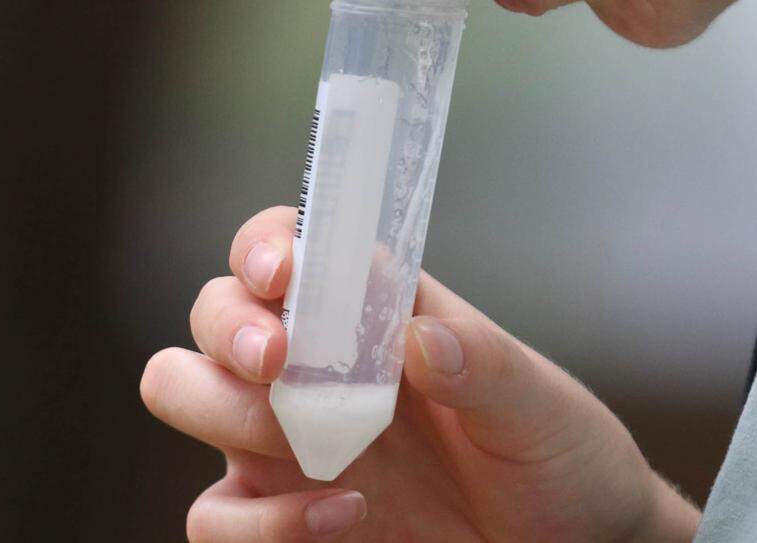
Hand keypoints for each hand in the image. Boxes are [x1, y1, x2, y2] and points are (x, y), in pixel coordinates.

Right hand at [141, 206, 699, 541]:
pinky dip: (259, 525)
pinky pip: (216, 516)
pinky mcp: (283, 518)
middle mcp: (316, 367)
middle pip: (214, 311)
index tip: (284, 271)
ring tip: (302, 438)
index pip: (290, 247)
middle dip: (229, 325)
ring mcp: (289, 442)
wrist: (573, 541)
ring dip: (221, 408)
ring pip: (183, 391)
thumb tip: (420, 338)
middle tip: (278, 358)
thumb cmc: (556, 453)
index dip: (268, 244)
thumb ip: (483, 363)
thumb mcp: (537, 404)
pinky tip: (344, 515)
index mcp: (373, 313)